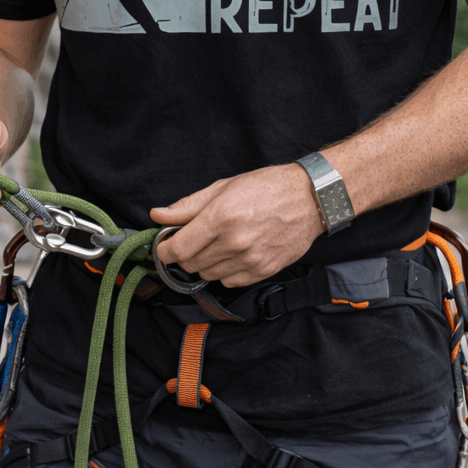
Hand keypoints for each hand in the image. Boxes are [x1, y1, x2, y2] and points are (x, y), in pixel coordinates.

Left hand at [150, 164, 325, 287]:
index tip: (165, 246)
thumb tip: (158, 215)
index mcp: (220, 217)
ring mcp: (249, 260)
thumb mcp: (224, 186)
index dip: (165, 250)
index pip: (178, 248)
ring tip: (216, 243)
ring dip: (204, 262)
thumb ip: (189, 205)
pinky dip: (223, 271)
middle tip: (192, 239)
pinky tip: (232, 253)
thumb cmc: (267, 187)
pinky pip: (228, 281)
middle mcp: (233, 242)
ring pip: (208, 274)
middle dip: (184, 254)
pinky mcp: (262, 272)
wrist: (309, 199)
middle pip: (190, 264)